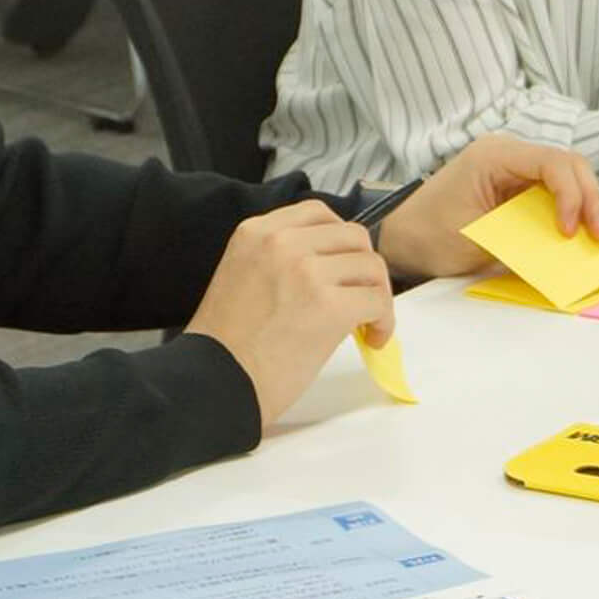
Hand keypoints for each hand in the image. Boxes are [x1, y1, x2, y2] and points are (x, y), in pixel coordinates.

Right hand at [185, 200, 395, 430]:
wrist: (215, 384)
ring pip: (371, 266)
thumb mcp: (242, 275)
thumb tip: (333, 266)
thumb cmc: (227, 344)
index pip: (318, 213)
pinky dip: (384, 320)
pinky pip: (378, 300)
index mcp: (255, 232)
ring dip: (377, 295)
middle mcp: (281, 243)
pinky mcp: (329, 306)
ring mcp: (306, 272)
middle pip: (353, 236)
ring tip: (367, 324)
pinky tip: (372, 339)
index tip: (342, 266)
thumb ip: (281, 259)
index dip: (339, 240)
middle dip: (363, 268)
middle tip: (360, 297)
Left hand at [374, 132, 598, 281]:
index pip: (551, 163)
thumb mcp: (474, 240)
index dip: (571, 195)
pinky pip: (559, 196)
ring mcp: (518, 171)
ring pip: (572, 181)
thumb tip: (564, 253)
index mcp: (495, 155)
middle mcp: (511, 155)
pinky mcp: (522, 190)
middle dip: (593, 201)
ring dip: (595, 207)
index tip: (571, 231)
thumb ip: (520, 242)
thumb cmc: (428, 235)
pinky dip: (580, 214)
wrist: (401, 238)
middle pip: (569, 168)